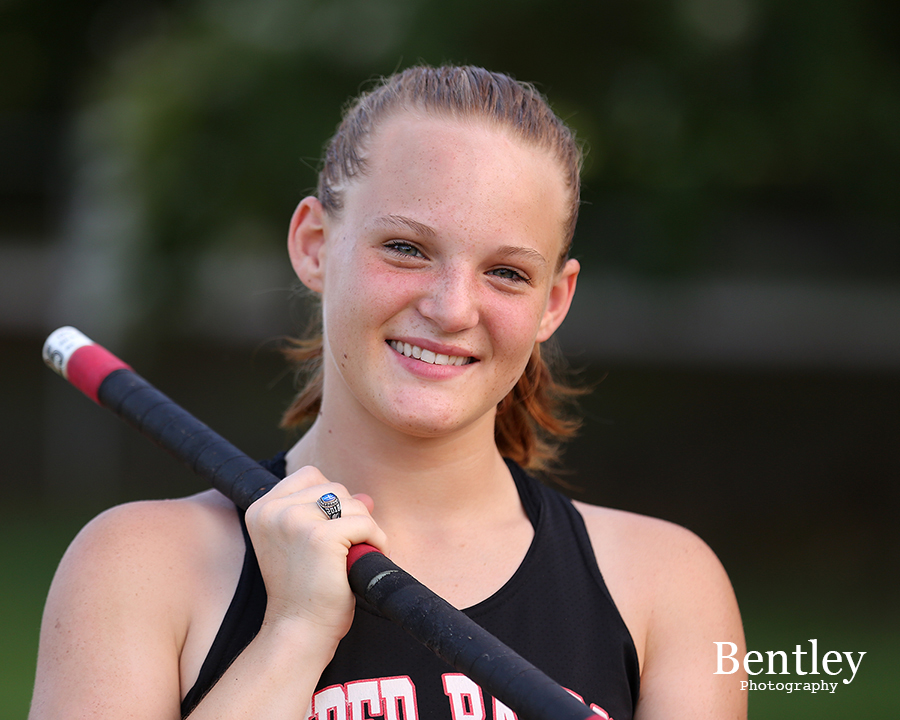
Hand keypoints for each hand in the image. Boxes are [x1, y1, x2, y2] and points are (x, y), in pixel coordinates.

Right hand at [244, 465, 387, 644]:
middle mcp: (273, 510)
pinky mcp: (321, 536)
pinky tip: (364, 561)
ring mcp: (295, 521)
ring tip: (354, 556)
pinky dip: (375, 541)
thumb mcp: (310, 545)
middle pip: (334, 488)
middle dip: (350, 516)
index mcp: (261, 509)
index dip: (330, 501)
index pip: (309, 476)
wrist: (298, 631)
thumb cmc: (304, 591)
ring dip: (364, 528)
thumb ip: (332, 513)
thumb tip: (366, 497)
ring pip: (352, 503)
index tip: (332, 531)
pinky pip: (365, 524)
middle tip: (347, 549)